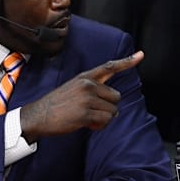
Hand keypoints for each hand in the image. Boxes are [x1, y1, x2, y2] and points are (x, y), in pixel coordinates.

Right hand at [20, 51, 143, 142]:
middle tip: (93, 112)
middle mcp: (88, 85)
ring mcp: (87, 99)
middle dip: (109, 107)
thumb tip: (114, 103)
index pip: (109, 67)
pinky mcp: (85, 113)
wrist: (38, 116)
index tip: (141, 55)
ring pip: (113, 111)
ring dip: (104, 118)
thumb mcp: (73, 88)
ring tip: (87, 119)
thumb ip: (93, 89)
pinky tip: (87, 125)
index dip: (127, 61)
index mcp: (85, 77)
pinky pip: (105, 121)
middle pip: (116, 97)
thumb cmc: (57, 104)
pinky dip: (100, 126)